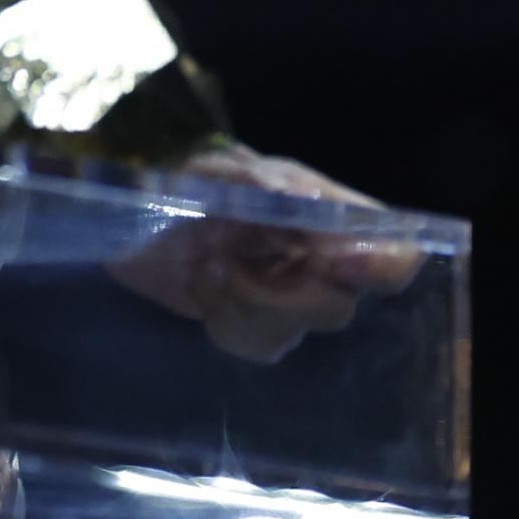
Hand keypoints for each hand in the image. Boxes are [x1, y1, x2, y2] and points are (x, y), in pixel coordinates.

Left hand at [103, 144, 431, 362]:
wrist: (123, 224)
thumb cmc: (177, 183)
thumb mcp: (211, 171)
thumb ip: (257, 183)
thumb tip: (308, 200)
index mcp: (326, 214)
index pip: (395, 251)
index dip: (381, 266)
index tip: (332, 265)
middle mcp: (319, 260)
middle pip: (339, 306)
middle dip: (277, 292)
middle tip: (226, 261)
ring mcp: (291, 298)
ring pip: (295, 331)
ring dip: (239, 302)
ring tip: (207, 267)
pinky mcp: (257, 327)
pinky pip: (260, 347)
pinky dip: (223, 318)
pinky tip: (202, 288)